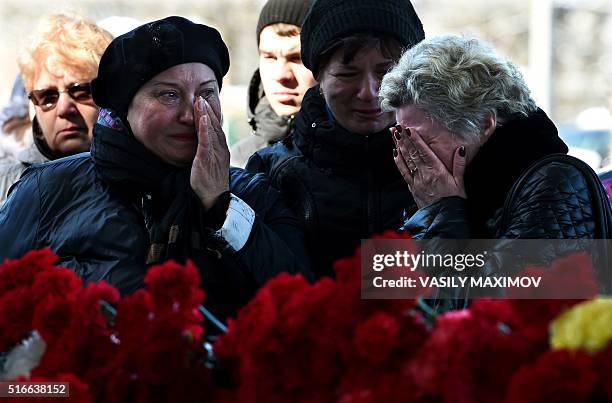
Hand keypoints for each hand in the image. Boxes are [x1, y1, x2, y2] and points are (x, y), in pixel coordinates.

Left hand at [190, 96, 229, 210]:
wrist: (213, 198)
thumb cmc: (210, 181)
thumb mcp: (211, 162)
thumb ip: (208, 150)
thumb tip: (204, 140)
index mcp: (222, 148)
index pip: (217, 127)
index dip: (211, 114)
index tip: (205, 102)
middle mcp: (221, 149)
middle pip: (215, 125)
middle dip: (208, 110)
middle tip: (201, 96)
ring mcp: (215, 153)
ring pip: (211, 130)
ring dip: (206, 115)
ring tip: (200, 101)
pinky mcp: (207, 159)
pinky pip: (206, 141)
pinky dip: (205, 129)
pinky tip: (203, 118)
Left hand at [392, 125, 466, 208]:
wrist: (443, 218)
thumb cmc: (454, 201)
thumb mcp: (461, 182)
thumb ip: (460, 165)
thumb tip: (461, 149)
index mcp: (437, 171)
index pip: (424, 151)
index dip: (416, 139)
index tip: (409, 129)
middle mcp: (424, 174)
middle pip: (412, 153)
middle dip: (404, 139)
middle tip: (397, 127)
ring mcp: (416, 181)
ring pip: (406, 160)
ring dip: (399, 147)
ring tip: (393, 135)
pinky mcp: (412, 187)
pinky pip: (403, 172)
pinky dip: (398, 162)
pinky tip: (395, 153)